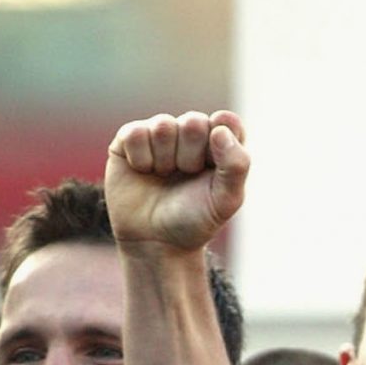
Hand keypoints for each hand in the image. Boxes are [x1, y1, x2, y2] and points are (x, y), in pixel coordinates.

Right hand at [104, 111, 250, 251]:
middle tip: (185, 177)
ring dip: (165, 159)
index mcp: (220, 142)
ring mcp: (160, 133)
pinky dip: (140, 158)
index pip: (226, 121)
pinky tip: (143, 172)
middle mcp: (190, 133)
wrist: (156, 243)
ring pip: (163, 125)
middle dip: (190, 156)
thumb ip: (236, 164)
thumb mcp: (226, 199)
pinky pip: (135, 133)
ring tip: (164, 176)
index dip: (219, 144)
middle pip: (193, 122)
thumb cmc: (195, 220)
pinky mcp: (130, 139)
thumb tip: (219, 130)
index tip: (212, 168)